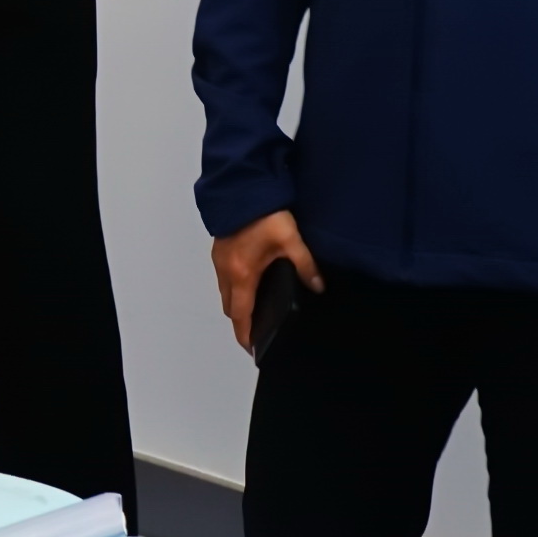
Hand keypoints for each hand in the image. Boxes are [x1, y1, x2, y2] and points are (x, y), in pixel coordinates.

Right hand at [212, 210, 319, 352]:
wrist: (243, 187)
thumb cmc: (264, 214)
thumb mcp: (291, 240)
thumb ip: (306, 265)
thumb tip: (318, 286)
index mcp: (243, 275)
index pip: (241, 315)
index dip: (246, 335)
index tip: (252, 349)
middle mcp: (226, 271)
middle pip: (230, 308)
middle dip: (241, 323)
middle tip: (257, 332)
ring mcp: (219, 260)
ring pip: (224, 293)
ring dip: (236, 305)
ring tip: (254, 311)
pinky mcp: (219, 250)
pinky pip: (223, 278)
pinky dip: (233, 288)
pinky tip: (249, 284)